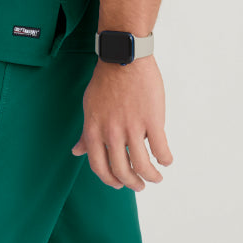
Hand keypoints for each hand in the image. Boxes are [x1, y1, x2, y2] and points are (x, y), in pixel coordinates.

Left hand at [70, 55, 172, 190]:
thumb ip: (86, 133)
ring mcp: (132, 128)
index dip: (110, 180)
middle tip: (139, 185)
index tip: (119, 184)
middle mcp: (111, 133)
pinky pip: (161, 150)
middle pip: (122, 172)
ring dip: (151, 177)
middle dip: (132, 183)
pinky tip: (166, 159)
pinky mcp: (152, 120)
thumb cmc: (105, 80)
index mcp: (94, 130)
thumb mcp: (89, 107)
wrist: (123, 56)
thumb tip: (77, 151)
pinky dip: (165, 159)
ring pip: (143, 166)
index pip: (99, 168)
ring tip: (156, 177)